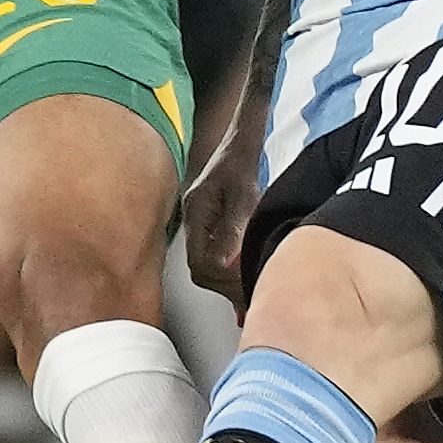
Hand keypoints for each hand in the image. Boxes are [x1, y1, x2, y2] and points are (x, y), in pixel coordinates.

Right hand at [181, 153, 257, 300]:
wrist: (238, 147)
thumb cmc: (240, 165)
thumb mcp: (243, 196)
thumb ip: (233, 229)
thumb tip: (224, 263)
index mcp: (196, 213)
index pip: (200, 261)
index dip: (222, 278)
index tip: (243, 283)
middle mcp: (193, 223)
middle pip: (200, 269)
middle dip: (224, 286)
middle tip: (249, 294)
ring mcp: (199, 226)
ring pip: (206, 267)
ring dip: (227, 282)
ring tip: (249, 292)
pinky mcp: (209, 228)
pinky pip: (213, 257)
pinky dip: (229, 274)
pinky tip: (243, 285)